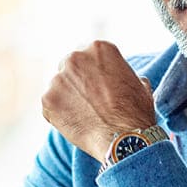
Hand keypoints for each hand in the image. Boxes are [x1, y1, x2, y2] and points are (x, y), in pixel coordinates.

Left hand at [42, 40, 155, 160]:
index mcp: (98, 48)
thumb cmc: (135, 113)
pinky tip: (76, 124)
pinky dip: (58, 115)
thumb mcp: (139, 84)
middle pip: (69, 66)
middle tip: (87, 101)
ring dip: (67, 98)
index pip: (87, 55)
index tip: (97, 86)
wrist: (124, 138)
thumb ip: (125, 75)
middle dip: (76, 81)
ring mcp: (58, 78)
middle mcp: (75, 57)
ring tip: (84, 116)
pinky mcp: (48, 99)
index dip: (92, 72)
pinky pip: (50, 105)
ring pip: (58, 86)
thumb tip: (131, 79)